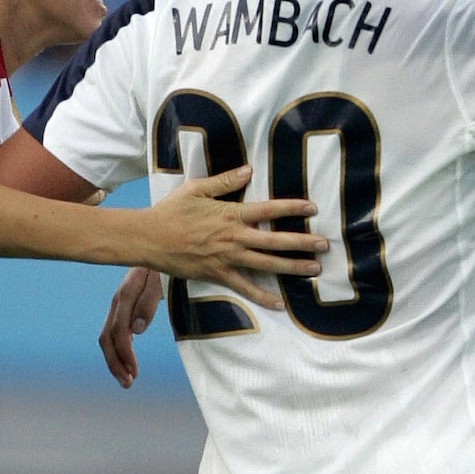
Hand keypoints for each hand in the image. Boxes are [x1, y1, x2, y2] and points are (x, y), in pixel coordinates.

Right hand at [100, 267, 163, 388]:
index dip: (124, 355)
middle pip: (107, 337)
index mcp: (125, 295)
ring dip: (116, 359)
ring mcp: (120, 302)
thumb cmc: (167, 262)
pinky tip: (127, 360)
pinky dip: (119, 348)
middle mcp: (119, 300)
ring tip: (127, 379)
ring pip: (108, 336)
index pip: (118, 332)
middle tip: (128, 384)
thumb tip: (136, 330)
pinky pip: (116, 329)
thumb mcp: (162, 279)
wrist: (166, 243)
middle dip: (116, 363)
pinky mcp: (126, 304)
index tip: (135, 373)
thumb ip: (149, 302)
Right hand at [139, 165, 328, 306]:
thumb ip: (225, 181)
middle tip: (325, 245)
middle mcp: (234, 237)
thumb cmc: (171, 211)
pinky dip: (263, 296)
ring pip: (266, 264)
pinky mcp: (218, 275)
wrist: (148, 238)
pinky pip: (245, 288)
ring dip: (292, 267)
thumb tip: (249, 170)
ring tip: (313, 269)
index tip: (312, 208)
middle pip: (275, 240)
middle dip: (302, 242)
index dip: (292, 209)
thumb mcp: (196, 189)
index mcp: (231, 214)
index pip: (268, 210)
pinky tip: (280, 303)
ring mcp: (227, 258)